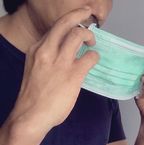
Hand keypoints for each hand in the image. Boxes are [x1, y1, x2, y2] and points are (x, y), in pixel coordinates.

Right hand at [9, 7, 98, 135]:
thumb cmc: (33, 97)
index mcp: (36, 50)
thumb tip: (62, 56)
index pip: (53, 29)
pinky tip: (94, 60)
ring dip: (89, 36)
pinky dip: (95, 56)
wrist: (31, 116)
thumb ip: (47, 60)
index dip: (67, 23)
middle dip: (78, 14)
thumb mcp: (35, 70)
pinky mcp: (73, 74)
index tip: (74, 23)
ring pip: (78, 35)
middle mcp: (47, 51)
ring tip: (92, 42)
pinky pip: (90, 57)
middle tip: (87, 13)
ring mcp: (61, 62)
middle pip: (65, 23)